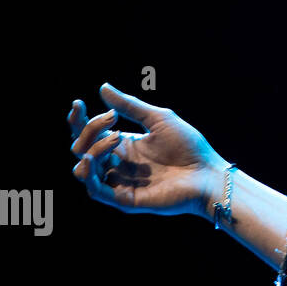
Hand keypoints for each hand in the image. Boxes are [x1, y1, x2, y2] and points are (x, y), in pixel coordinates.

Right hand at [68, 83, 220, 215]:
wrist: (207, 172)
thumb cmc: (189, 146)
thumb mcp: (158, 119)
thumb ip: (130, 106)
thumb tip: (103, 87)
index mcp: (124, 144)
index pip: (89, 134)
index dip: (79, 120)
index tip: (79, 103)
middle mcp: (117, 163)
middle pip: (82, 148)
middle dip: (89, 129)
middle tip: (113, 119)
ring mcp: (119, 181)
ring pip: (84, 169)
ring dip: (92, 149)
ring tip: (117, 137)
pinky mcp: (124, 198)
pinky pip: (95, 190)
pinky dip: (89, 174)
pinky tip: (93, 158)